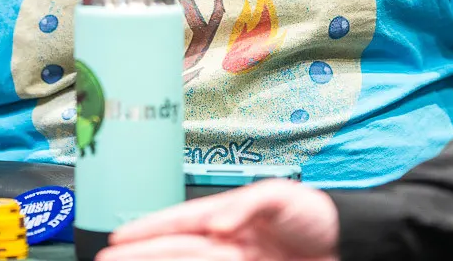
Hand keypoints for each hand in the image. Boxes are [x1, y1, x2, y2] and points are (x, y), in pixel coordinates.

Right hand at [99, 179, 339, 260]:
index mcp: (230, 216)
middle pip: (172, 249)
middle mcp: (225, 241)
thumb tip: (219, 222)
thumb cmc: (317, 216)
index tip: (120, 238)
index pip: (181, 224)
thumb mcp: (284, 197)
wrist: (349, 246)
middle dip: (138, 253)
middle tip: (103, 259)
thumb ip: (249, 204)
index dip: (149, 230)